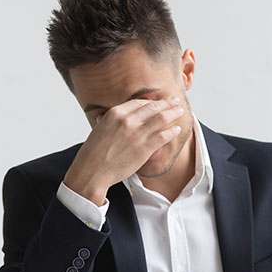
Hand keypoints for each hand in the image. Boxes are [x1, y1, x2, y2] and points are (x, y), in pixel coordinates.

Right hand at [63, 97, 184, 204]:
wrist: (92, 170)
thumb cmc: (94, 153)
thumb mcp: (100, 129)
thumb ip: (111, 121)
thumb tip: (115, 117)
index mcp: (115, 113)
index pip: (139, 102)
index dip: (151, 101)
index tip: (159, 101)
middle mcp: (127, 120)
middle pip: (153, 107)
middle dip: (167, 103)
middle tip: (175, 101)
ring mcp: (137, 133)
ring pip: (161, 118)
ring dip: (173, 113)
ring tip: (179, 110)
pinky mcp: (144, 147)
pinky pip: (163, 136)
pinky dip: (172, 131)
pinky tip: (177, 129)